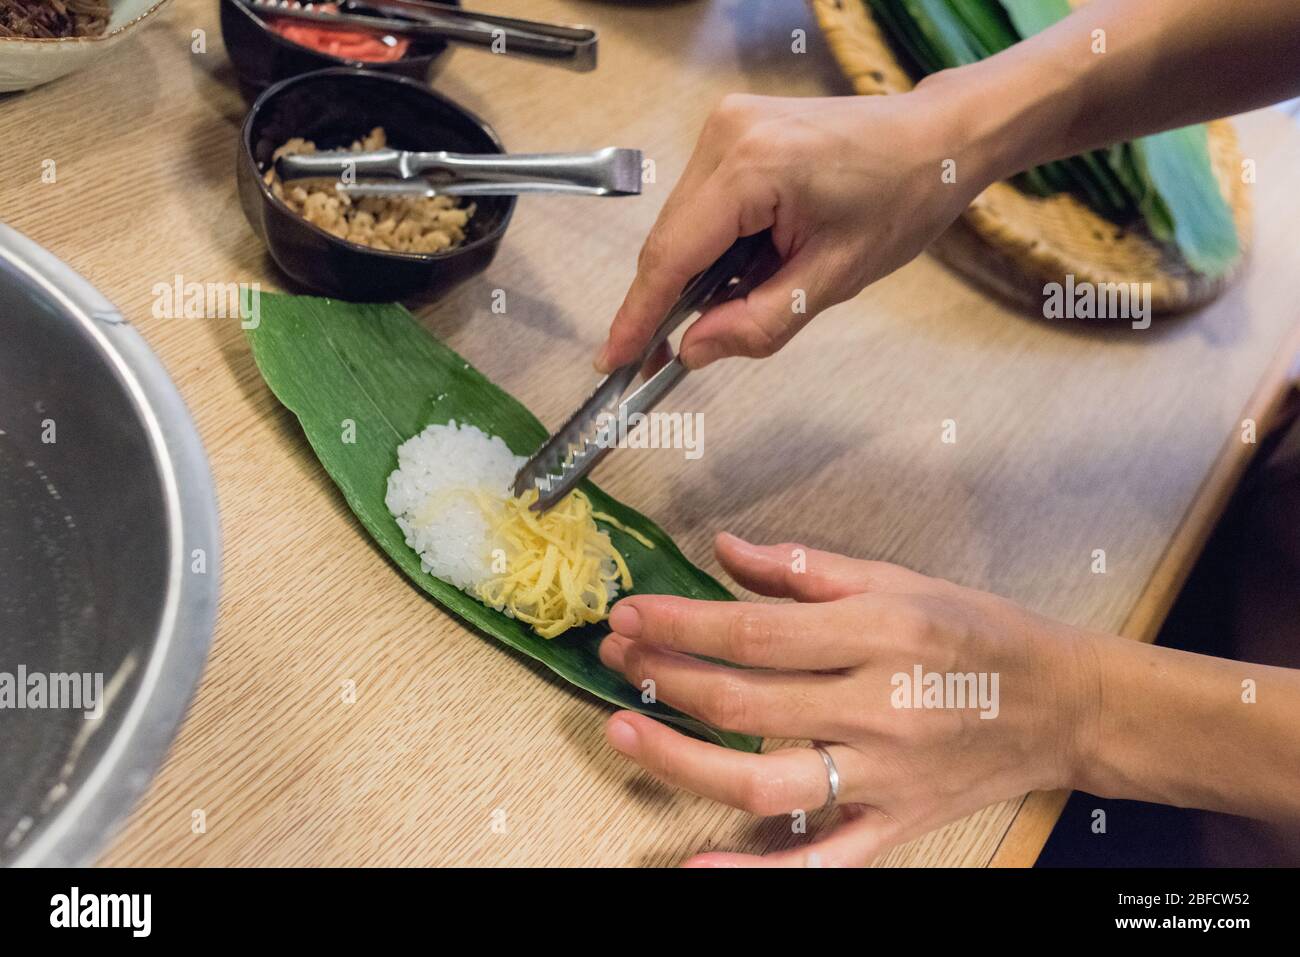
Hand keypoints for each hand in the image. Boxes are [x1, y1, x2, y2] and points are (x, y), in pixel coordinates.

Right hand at [595, 87, 991, 373]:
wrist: (934, 139)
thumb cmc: (901, 199)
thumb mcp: (832, 279)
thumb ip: (757, 322)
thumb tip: (692, 351)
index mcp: (753, 166)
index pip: (672, 255)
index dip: (638, 316)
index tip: (613, 360)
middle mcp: (725, 135)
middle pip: (669, 241)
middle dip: (667, 303)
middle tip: (661, 361)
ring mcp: (724, 127)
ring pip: (681, 225)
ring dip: (697, 274)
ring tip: (746, 298)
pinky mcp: (731, 131)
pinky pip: (701, 205)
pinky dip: (712, 245)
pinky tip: (748, 265)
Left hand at [599, 532, 1101, 866]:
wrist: (1067, 705)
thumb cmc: (982, 633)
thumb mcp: (901, 580)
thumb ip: (807, 569)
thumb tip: (725, 549)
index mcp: (880, 634)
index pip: (755, 632)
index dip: (681, 623)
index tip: (631, 612)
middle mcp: (879, 707)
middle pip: (746, 701)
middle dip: (665, 675)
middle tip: (615, 654)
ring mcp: (886, 776)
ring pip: (766, 781)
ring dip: (683, 761)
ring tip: (622, 731)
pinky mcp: (896, 824)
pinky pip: (823, 862)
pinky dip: (757, 874)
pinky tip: (696, 868)